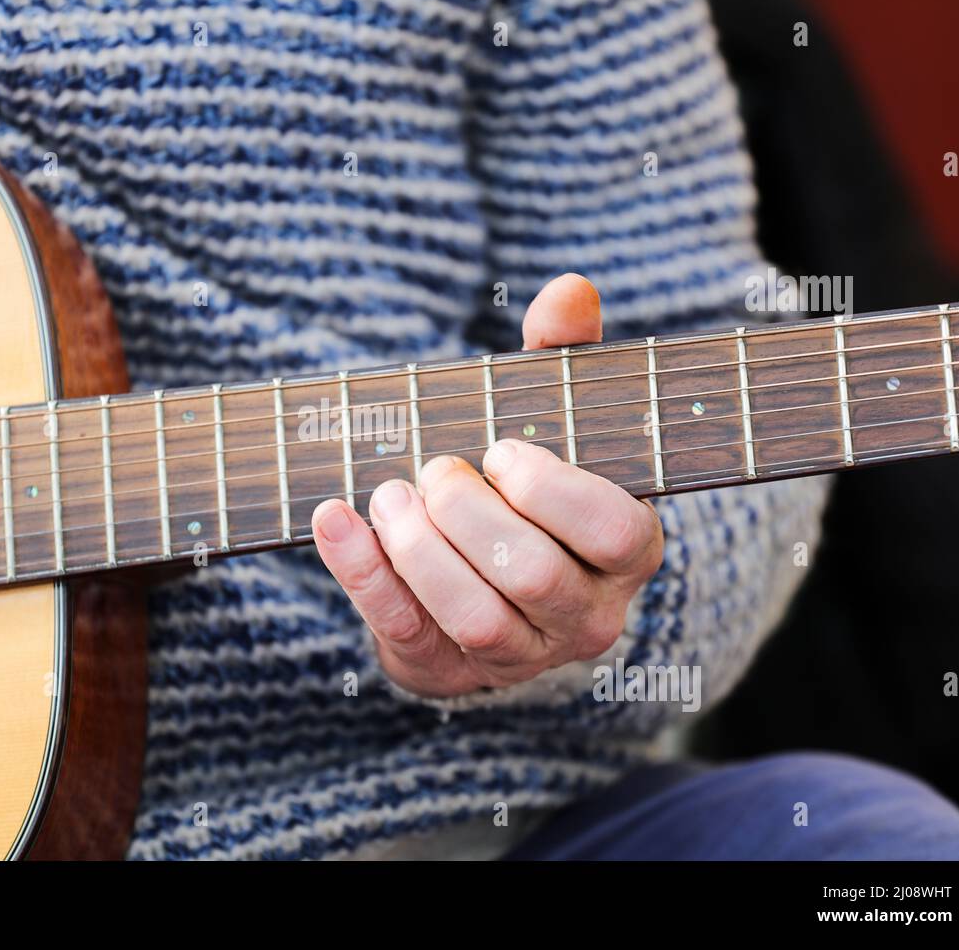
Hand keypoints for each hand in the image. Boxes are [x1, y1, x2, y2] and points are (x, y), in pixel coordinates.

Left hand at [312, 274, 663, 698]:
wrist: (488, 581)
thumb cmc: (530, 488)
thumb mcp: (554, 422)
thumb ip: (563, 359)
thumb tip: (569, 290)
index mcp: (625, 550)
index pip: (612, 531)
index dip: (553, 491)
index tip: (500, 450)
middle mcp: (586, 613)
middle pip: (532, 575)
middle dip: (470, 515)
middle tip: (433, 469)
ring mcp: (521, 653)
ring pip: (476, 618)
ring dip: (420, 551)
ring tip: (389, 494)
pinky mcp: (450, 668)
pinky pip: (407, 631)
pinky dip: (363, 574)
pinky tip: (333, 519)